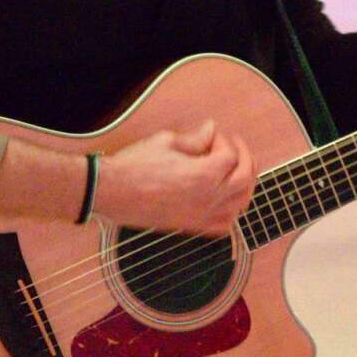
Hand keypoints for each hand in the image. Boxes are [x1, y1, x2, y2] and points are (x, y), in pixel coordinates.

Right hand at [93, 120, 255, 236]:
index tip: (210, 135)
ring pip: (240, 204)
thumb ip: (195, 138)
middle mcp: (207, 199)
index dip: (223, 140)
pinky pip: (224, 226)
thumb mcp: (167, 142)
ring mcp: (200, 217)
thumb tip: (211, 130)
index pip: (230, 155)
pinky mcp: (190, 227)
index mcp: (203, 176)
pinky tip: (226, 199)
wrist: (111, 192)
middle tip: (234, 146)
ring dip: (245, 184)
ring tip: (237, 170)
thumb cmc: (134, 166)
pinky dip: (232, 212)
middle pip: (244, 179)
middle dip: (244, 158)